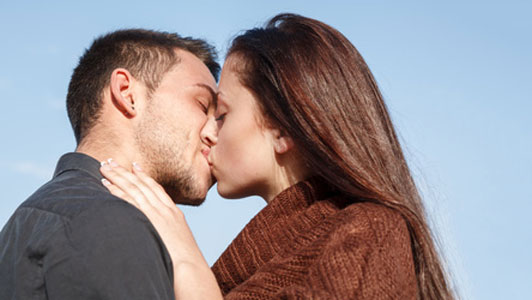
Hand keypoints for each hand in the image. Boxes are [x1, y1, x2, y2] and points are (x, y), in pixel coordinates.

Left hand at [99, 159, 221, 299]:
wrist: (188, 266)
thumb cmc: (184, 261)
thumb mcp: (180, 241)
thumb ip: (170, 233)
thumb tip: (162, 235)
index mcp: (174, 213)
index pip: (157, 189)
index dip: (144, 177)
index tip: (135, 167)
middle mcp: (165, 209)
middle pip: (142, 185)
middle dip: (125, 172)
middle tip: (111, 162)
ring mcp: (156, 213)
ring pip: (133, 189)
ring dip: (117, 177)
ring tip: (104, 168)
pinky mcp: (147, 219)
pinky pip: (128, 200)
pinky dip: (117, 191)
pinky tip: (106, 185)